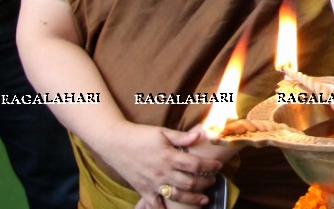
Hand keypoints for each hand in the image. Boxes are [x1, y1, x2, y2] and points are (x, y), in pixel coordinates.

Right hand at [101, 124, 223, 206]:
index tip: (218, 166)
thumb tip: (199, 136)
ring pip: (176, 196)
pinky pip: (155, 205)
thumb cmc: (140, 135)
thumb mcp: (162, 132)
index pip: (195, 165)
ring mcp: (152, 183)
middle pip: (189, 183)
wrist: (115, 143)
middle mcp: (162, 172)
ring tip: (204, 200)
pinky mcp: (143, 190)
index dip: (210, 167)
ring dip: (192, 199)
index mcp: (168, 157)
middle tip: (213, 180)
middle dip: (205, 183)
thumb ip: (181, 137)